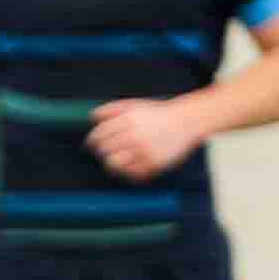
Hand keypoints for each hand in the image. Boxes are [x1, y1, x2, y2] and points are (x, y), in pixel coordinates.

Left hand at [87, 97, 206, 179]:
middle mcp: (134, 135)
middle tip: (105, 151)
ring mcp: (143, 151)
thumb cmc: (158, 114)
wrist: (186, 121)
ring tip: (116, 160)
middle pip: (104, 150)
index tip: (92, 144)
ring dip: (112, 163)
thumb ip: (112, 109)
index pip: (99, 135)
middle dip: (102, 151)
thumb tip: (92, 116)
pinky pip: (131, 174)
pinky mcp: (153, 164)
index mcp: (127, 120)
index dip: (93, 140)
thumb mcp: (134, 105)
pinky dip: (128, 171)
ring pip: (114, 165)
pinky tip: (131, 165)